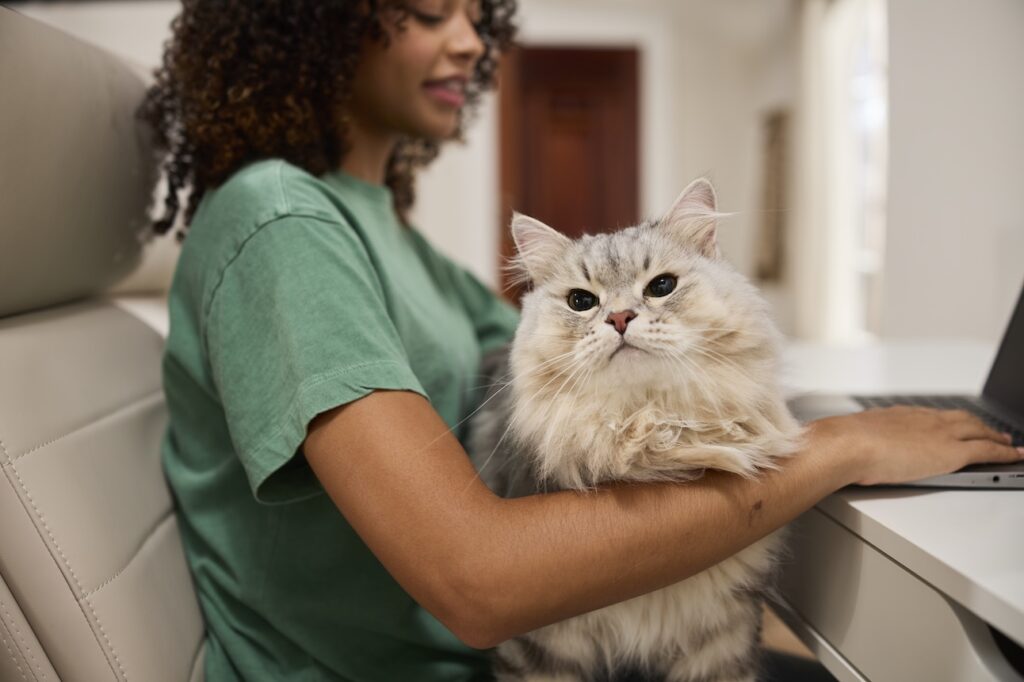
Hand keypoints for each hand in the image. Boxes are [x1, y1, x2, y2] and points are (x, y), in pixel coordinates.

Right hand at [809, 406, 1023, 485]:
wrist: (848, 445)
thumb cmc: (843, 445)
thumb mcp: (853, 439)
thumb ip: (859, 443)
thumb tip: (845, 451)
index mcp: (901, 416)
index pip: (935, 417)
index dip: (952, 422)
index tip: (957, 425)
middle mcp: (925, 419)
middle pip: (963, 420)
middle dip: (981, 426)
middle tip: (994, 433)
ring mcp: (941, 434)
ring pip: (980, 431)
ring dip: (996, 437)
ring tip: (1008, 445)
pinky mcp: (953, 452)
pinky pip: (988, 451)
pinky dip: (1005, 454)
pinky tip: (1016, 457)